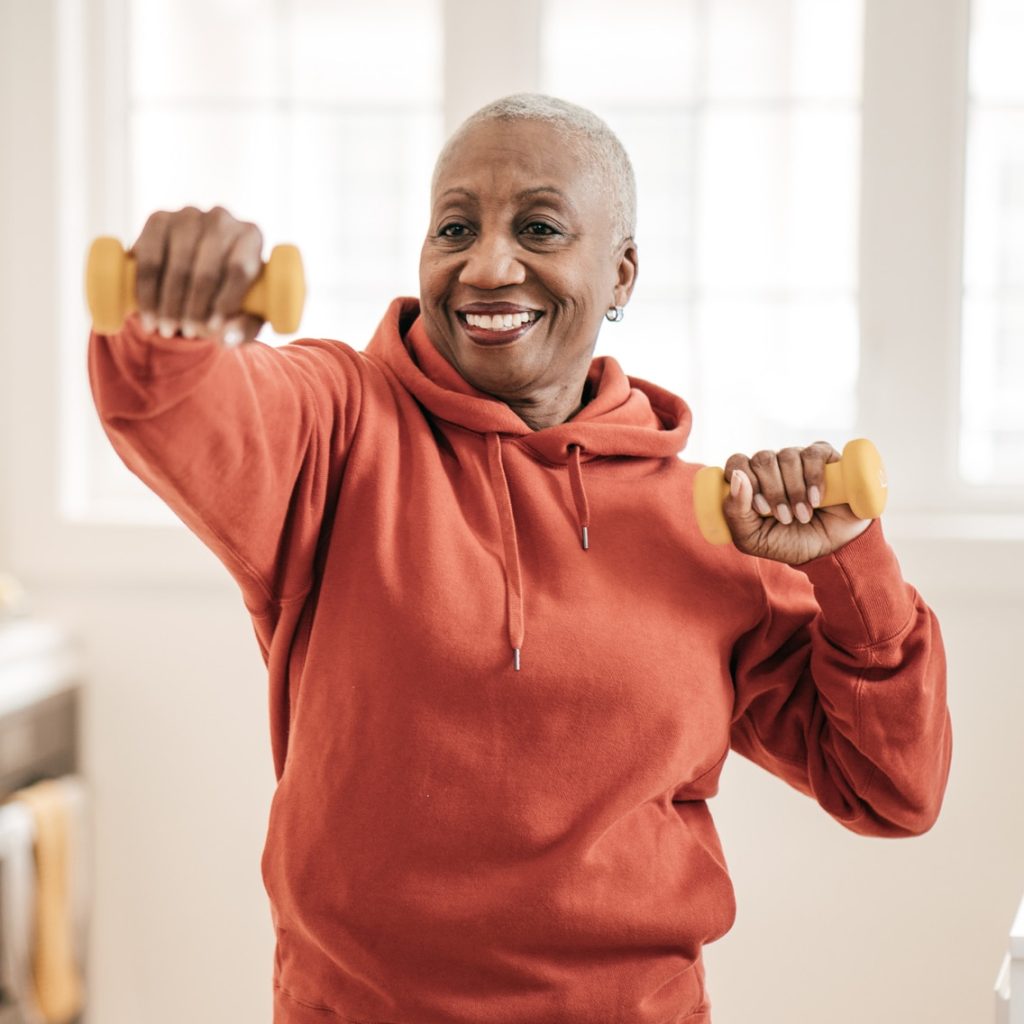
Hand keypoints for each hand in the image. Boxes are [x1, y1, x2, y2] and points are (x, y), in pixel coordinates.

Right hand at [129, 205, 265, 344]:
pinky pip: (149, 259)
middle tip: (188, 333)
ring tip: (166, 329)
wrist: (195, 274)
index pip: (239, 268)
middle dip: (194, 309)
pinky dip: (146, 291)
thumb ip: (244, 329)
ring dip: (168, 304)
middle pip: (206, 270)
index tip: (215, 328)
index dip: (226, 301)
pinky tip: (146, 314)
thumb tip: (227, 338)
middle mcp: (222, 219)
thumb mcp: (245, 315)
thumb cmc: (230, 296)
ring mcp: (188, 215)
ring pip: (176, 266)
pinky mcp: (158, 219)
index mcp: (251, 236)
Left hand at [722, 441, 871, 564]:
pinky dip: (814, 479)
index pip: (737, 462)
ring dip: (795, 491)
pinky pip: (813, 454)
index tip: (762, 509)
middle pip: (762, 459)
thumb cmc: (788, 544)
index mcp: (750, 482)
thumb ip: (734, 512)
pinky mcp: (824, 457)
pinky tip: (817, 500)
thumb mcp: (752, 539)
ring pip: (787, 456)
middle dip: (773, 492)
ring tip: (803, 515)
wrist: (830, 551)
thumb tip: (736, 476)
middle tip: (785, 517)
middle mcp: (772, 467)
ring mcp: (798, 459)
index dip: (747, 483)